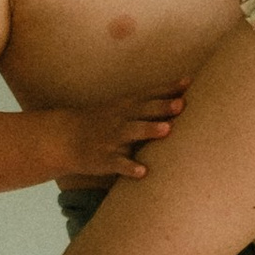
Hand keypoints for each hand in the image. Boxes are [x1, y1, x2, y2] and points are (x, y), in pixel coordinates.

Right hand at [48, 91, 183, 183]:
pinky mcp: (105, 159)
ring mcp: (113, 139)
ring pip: (132, 133)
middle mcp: (121, 119)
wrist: (65, 139)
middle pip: (144, 110)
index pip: (150, 95)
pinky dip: (130, 167)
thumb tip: (181, 99)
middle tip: (181, 104)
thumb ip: (149, 104)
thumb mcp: (122, 108)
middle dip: (162, 107)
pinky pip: (119, 163)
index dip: (168, 89)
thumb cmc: (103, 123)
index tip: (188, 82)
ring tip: (166, 130)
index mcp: (127, 106)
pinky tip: (142, 171)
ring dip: (149, 130)